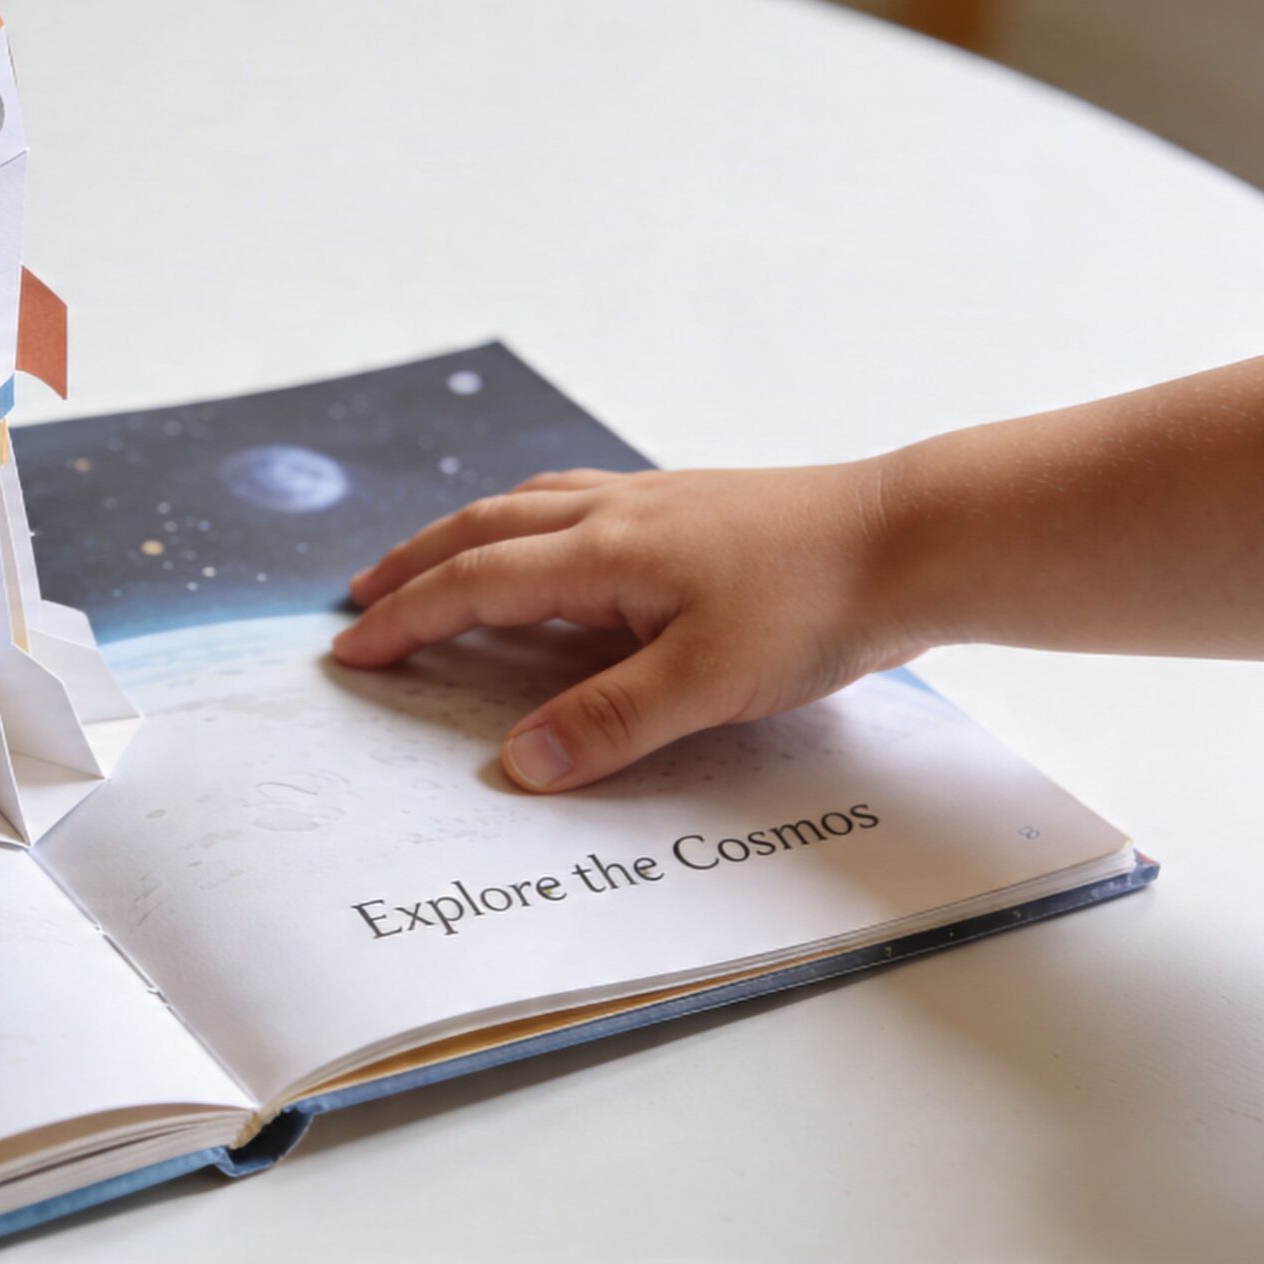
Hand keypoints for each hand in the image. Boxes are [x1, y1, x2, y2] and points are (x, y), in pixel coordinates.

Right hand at [332, 462, 921, 792]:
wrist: (912, 538)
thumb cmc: (816, 605)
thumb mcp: (709, 681)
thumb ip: (610, 721)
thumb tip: (518, 764)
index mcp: (602, 552)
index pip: (474, 584)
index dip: (407, 618)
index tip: (351, 649)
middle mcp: (613, 512)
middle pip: (483, 528)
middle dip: (413, 565)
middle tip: (360, 597)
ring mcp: (652, 501)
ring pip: (528, 505)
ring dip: (465, 535)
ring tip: (433, 560)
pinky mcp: (690, 504)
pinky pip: (578, 499)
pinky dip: (531, 517)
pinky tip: (552, 535)